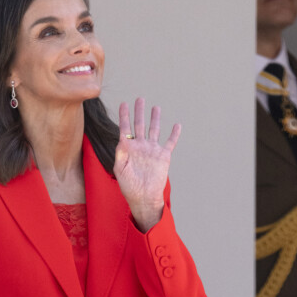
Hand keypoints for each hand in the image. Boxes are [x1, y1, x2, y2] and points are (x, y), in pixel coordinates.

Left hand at [114, 98, 180, 232]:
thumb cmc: (129, 186)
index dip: (124, 115)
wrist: (144, 197)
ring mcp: (152, 150)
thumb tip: (122, 141)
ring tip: (156, 107)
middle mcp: (140, 146)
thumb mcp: (120, 170)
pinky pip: (170, 143)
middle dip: (139, 112)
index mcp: (128, 148)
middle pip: (140, 124)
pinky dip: (174, 134)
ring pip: (154, 130)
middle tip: (140, 99)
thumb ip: (120, 154)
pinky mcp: (164, 156)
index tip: (124, 103)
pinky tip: (177, 125)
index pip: (125, 128)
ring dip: (155, 119)